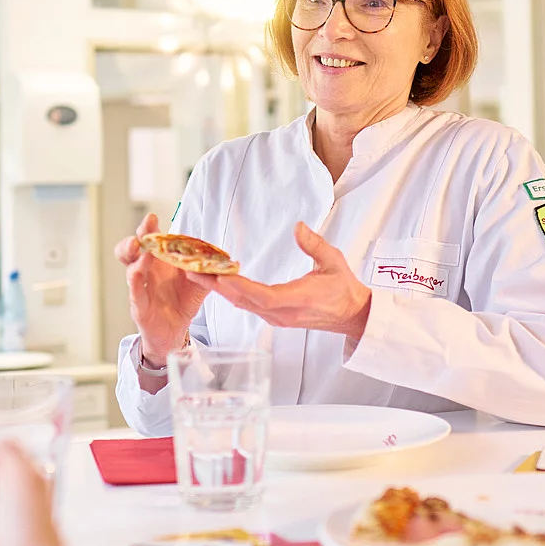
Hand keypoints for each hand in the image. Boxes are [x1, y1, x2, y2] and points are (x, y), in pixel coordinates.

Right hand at [113, 210, 216, 364]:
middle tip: (143, 234)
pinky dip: (136, 283)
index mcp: (159, 261)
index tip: (152, 218)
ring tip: (143, 253)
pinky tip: (138, 275)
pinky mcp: (140, 306)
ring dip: (135, 259)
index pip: (150, 240)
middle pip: (131, 250)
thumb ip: (208, 269)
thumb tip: (224, 259)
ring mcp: (141, 288)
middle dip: (134, 240)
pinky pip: (135, 293)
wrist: (176, 329)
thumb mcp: (199, 282)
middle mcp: (146, 271)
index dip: (148, 228)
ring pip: (130, 269)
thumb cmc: (182, 301)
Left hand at [212, 221, 371, 341]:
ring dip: (220, 290)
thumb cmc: (344, 288)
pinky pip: (248, 306)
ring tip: (197, 273)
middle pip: (244, 301)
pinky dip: (231, 293)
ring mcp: (278, 318)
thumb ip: (315, 245)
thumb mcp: (334, 261)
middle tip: (192, 269)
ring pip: (243, 304)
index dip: (241, 287)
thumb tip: (299, 227)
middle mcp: (284, 314)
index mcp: (299, 300)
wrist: (351, 314)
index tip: (221, 275)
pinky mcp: (276, 318)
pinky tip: (218, 282)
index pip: (264, 297)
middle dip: (217, 286)